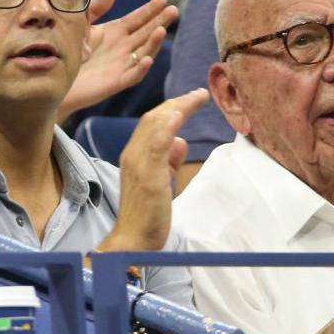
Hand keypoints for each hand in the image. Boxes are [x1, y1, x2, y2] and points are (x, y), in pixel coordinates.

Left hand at [59, 0, 176, 119]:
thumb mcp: (80, 25)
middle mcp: (122, 48)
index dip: (150, 10)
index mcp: (115, 33)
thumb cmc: (66, 51)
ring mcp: (121, 65)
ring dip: (154, 43)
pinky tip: (147, 59)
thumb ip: (94, 9)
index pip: (137, 19)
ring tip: (162, 30)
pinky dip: (141, 68)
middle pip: (146, 33)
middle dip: (160, 21)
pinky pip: (132, 75)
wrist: (55, 79)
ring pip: (144, 52)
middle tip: (174, 10)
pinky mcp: (116, 82)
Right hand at [103, 89, 208, 251]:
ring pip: (155, 125)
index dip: (172, 108)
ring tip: (196, 98)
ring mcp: (138, 163)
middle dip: (178, 102)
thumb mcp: (161, 181)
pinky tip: (179, 114)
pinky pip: (155, 145)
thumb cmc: (147, 213)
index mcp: (135, 154)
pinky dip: (166, 127)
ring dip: (177, 108)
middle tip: (199, 94)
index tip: (191, 99)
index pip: (152, 122)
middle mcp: (133, 154)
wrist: (133, 239)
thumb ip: (169, 160)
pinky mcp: (147, 175)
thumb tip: (181, 141)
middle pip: (154, 118)